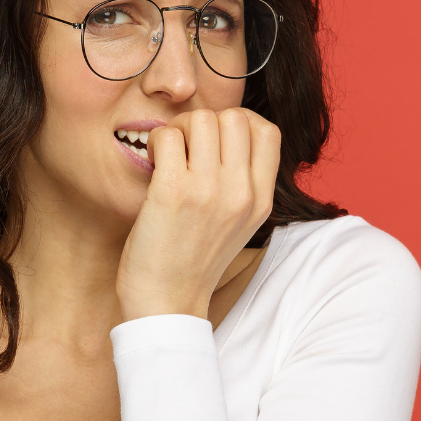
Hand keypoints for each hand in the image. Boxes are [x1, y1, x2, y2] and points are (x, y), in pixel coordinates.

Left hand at [115, 107, 280, 321]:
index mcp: (261, 200)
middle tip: (184, 148)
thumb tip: (229, 137)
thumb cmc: (194, 261)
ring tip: (167, 156)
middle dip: (205, 122)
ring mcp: (209, 191)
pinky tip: (152, 164)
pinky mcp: (174, 193)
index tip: (214, 141)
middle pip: (234, 117)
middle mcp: (241, 193)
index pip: (268, 131)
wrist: (167, 303)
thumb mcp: (239, 224)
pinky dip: (155, 142)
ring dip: (178, 130)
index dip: (239, 124)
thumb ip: (243, 184)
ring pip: (201, 119)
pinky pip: (167, 136)